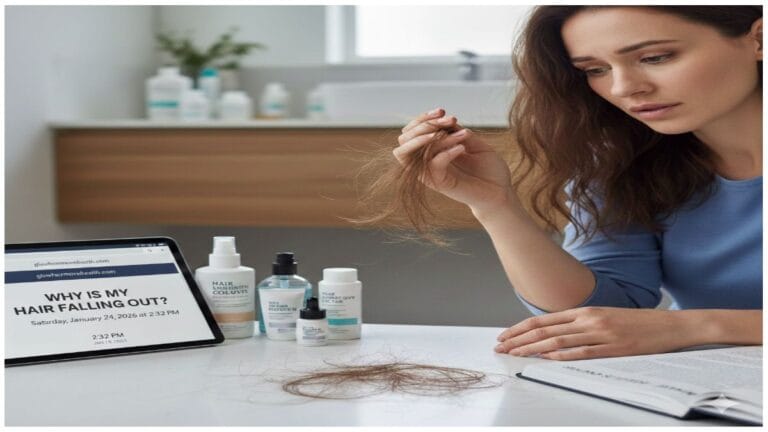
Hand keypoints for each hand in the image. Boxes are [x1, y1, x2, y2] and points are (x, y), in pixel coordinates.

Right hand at [394, 107, 513, 212]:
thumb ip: (457, 132)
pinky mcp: (440, 184)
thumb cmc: (489, 169)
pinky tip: (462, 148)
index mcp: (433, 150)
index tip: (442, 111)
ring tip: (458, 134)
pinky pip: (433, 165)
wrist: (501, 191)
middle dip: (423, 125)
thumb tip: (444, 122)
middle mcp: (427, 161)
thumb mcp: (473, 142)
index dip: (422, 118)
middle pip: (403, 139)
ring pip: (414, 153)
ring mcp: (432, 173)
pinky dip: (446, 152)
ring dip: (433, 138)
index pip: (412, 131)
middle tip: (449, 119)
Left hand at [495, 307, 695, 360]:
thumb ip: (579, 324)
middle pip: (545, 331)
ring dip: (533, 350)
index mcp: (585, 310)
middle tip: (500, 349)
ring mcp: (601, 334)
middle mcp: (589, 319)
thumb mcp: (603, 317)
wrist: (670, 326)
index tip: (504, 337)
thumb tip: (552, 335)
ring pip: (558, 342)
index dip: (520, 329)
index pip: (543, 320)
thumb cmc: (635, 324)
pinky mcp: (614, 349)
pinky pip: (583, 353)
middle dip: (519, 340)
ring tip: (515, 356)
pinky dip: (562, 357)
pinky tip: (546, 360)